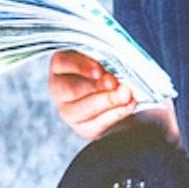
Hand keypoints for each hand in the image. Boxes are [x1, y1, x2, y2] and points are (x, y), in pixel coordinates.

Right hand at [44, 51, 174, 143]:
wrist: (124, 96)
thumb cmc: (113, 70)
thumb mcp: (107, 59)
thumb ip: (108, 60)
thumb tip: (113, 70)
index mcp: (62, 66)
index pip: (62, 62)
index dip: (79, 66)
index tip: (99, 70)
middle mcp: (60, 90)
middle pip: (70, 89)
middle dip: (94, 86)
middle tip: (114, 83)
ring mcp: (69, 111)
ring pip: (83, 109)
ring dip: (107, 101)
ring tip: (126, 95)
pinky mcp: (85, 128)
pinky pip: (97, 124)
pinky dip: (115, 114)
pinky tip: (129, 106)